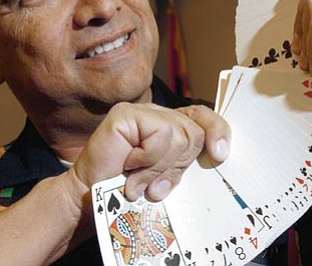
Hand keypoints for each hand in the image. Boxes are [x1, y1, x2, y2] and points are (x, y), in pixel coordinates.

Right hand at [67, 103, 230, 208]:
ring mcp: (142, 112)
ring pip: (179, 135)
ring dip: (159, 167)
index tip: (220, 155)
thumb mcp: (166, 178)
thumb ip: (185, 163)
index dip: (218, 131)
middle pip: (194, 132)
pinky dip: (147, 158)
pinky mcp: (126, 113)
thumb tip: (217, 154)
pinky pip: (159, 133)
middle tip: (155, 184)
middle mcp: (159, 116)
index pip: (204, 117)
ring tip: (139, 181)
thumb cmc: (127, 191)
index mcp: (172, 128)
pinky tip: (130, 165)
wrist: (91, 199)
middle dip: (178, 165)